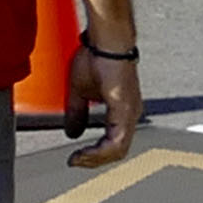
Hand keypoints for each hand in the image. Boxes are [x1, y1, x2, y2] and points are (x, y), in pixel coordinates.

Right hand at [71, 48, 143, 168]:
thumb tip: (72, 133)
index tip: (75, 157)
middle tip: (75, 162)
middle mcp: (130, 114)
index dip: (94, 154)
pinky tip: (85, 152)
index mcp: (122, 111)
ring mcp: (131, 112)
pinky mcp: (126, 108)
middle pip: (117, 151)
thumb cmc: (97, 57)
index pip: (113, 143)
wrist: (106, 40)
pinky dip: (99, 150)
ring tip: (78, 159)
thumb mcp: (79, 91)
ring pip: (118, 149)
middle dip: (93, 160)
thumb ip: (77, 114)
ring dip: (95, 158)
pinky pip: (117, 140)